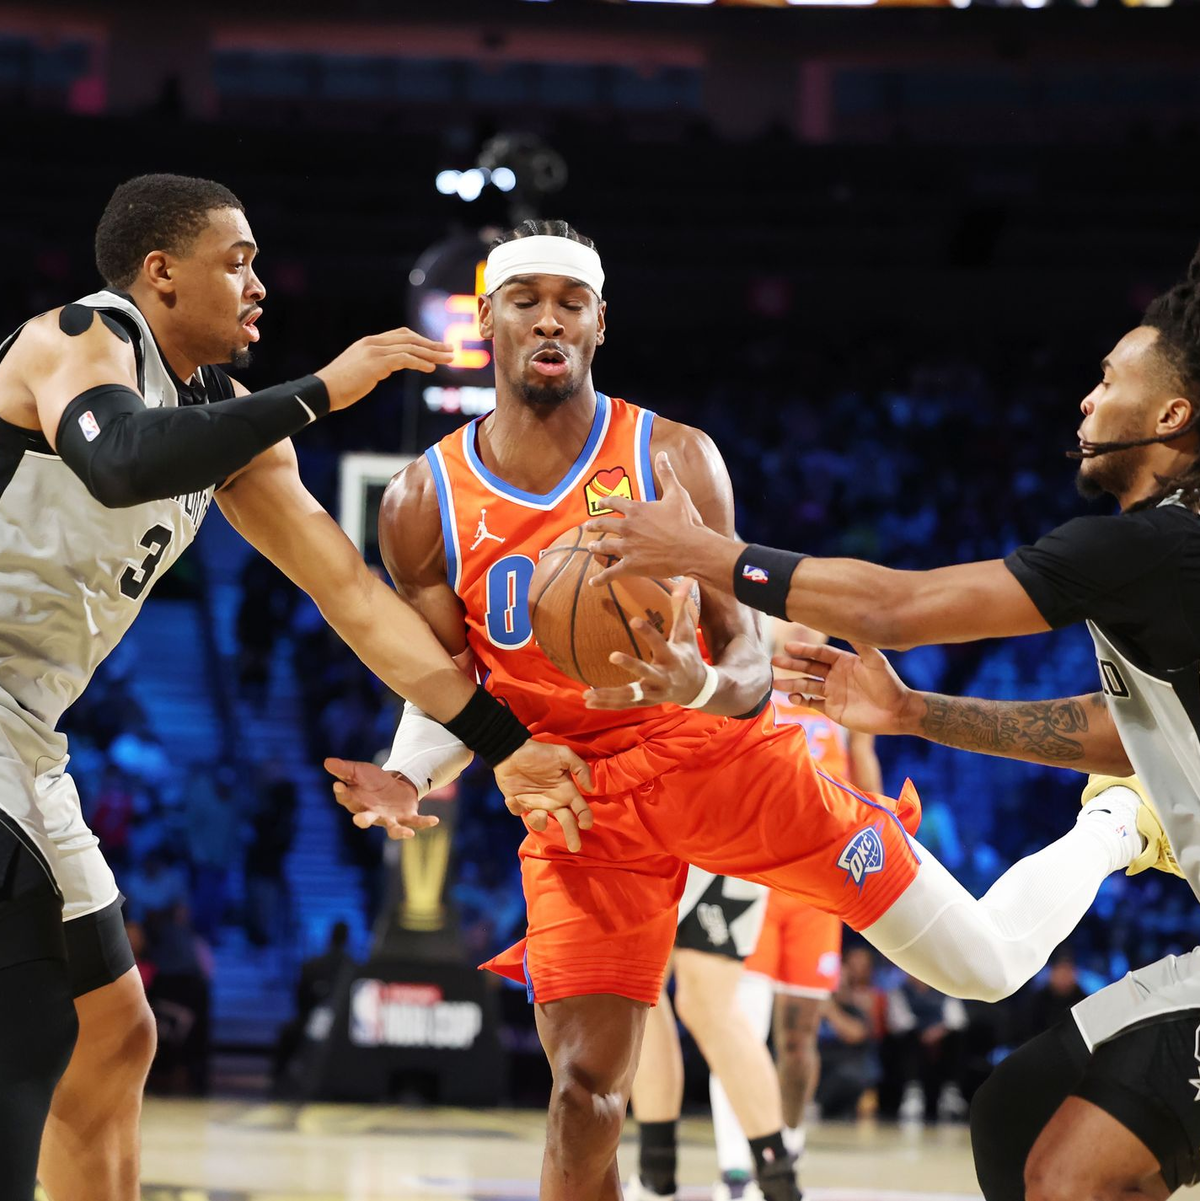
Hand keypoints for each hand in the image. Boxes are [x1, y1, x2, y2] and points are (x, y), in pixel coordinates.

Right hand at [316, 328, 453, 410]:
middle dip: (432, 344)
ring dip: (432, 353)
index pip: (401, 335)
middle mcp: (373, 342)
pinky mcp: (376, 363)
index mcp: (370, 342)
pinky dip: (420, 362)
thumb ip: (374, 366)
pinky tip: (431, 368)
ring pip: (410, 347)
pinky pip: (404, 359)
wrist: (323, 391)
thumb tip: (384, 370)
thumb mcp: (359, 371)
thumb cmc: (339, 387)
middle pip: (410, 338)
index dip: (421, 340)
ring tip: (448, 359)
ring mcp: (374, 351)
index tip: (436, 347)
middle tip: (451, 350)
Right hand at [324, 757, 441, 839]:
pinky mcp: (407, 817)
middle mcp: (373, 814)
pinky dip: (425, 823)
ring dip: (398, 832)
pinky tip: (435, 820)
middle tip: (358, 820)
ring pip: (393, 829)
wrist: (395, 785)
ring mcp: (391, 819)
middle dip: (362, 820)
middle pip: (366, 818)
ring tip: (407, 834)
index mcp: (357, 803)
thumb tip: (327, 762)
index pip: (347, 799)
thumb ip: (345, 769)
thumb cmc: (373, 781)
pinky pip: (417, 822)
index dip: (342, 793)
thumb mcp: (359, 771)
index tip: (338, 785)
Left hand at [494, 738, 596, 852]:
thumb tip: (590, 788)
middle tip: (574, 848)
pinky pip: (518, 813)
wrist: (511, 750)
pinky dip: (515, 807)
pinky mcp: (519, 804)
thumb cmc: (539, 752)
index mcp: (565, 790)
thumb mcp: (563, 754)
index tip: (585, 825)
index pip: (580, 808)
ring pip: (540, 823)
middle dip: (572, 835)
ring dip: (538, 821)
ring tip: (534, 813)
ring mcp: (536, 804)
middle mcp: (553, 801)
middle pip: (566, 823)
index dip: (585, 818)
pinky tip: (512, 797)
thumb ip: (580, 768)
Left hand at [584, 452, 731, 587]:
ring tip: (591, 548)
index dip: (605, 502)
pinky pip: (611, 573)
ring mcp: (627, 548)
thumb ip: (666, 474)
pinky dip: (601, 578)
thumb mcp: (677, 494)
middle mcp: (627, 528)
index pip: (614, 503)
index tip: (599, 503)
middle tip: (586, 527)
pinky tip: (592, 582)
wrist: (692, 548)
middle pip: (604, 525)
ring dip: (596, 547)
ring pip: (605, 547)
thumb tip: (662, 454)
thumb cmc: (686, 521)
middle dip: (594, 525)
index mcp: (636, 510)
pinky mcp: (631, 566)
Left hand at [584, 579, 708, 710]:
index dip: (647, 631)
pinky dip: (607, 704)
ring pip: (631, 695)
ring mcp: (654, 692)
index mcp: (672, 657)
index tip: (633, 619)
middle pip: (646, 672)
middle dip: (631, 665)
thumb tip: (685, 580)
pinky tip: (588, 700)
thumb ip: (681, 608)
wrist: (698, 688)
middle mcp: (663, 677)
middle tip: (612, 655)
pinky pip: (624, 704)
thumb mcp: (687, 633)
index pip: (659, 642)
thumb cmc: (689, 655)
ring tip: (589, 693)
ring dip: (609, 694)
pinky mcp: (646, 702)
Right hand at [773, 640, 916, 735]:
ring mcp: (832, 692)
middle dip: (792, 664)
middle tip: (774, 661)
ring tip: (775, 683)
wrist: (896, 712)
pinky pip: (811, 703)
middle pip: (808, 667)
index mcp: (843, 661)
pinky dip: (800, 701)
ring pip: (806, 685)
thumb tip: (849, 623)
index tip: (789, 647)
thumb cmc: (889, 684)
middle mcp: (835, 675)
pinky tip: (792, 698)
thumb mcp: (876, 661)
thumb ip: (862, 644)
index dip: (804, 650)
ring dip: (791, 684)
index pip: (819, 653)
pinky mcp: (831, 709)